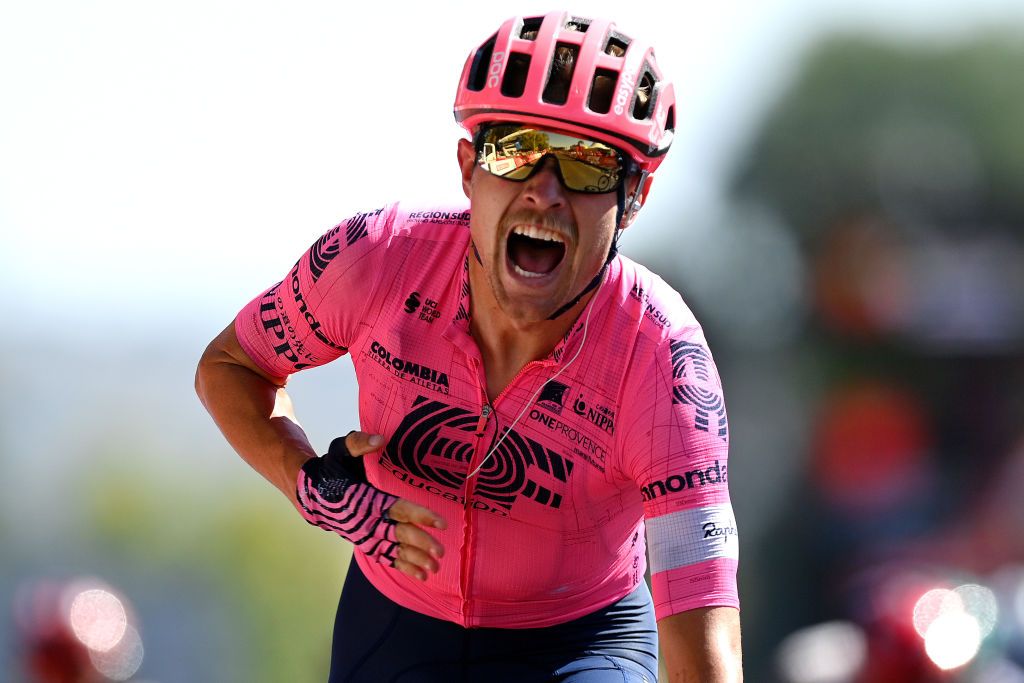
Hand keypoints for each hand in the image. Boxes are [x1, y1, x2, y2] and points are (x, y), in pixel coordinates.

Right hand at [296, 431, 446, 580]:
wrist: (310, 495)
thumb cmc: (331, 470)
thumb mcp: (341, 451)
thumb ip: (359, 443)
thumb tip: (380, 439)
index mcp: (365, 498)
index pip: (396, 508)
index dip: (419, 515)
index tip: (440, 522)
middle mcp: (365, 520)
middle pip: (397, 533)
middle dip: (420, 543)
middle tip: (441, 551)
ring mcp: (364, 534)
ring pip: (393, 550)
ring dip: (414, 560)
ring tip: (434, 569)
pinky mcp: (364, 542)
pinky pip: (385, 557)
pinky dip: (403, 566)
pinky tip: (421, 574)